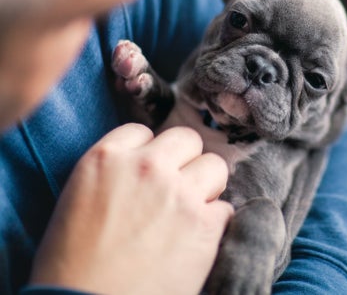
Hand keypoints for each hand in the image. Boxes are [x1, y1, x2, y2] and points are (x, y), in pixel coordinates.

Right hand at [29, 123, 232, 294]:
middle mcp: (145, 167)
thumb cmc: (71, 264)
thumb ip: (114, 172)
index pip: (143, 131)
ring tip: (191, 213)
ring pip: (215, 166)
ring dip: (207, 187)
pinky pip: (226, 208)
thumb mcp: (77, 199)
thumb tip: (145, 167)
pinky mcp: (204, 224)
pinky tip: (195, 241)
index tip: (148, 174)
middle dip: (185, 161)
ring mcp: (178, 193)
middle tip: (177, 189)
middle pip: (187, 139)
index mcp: (106, 158)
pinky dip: (215, 223)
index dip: (149, 153)